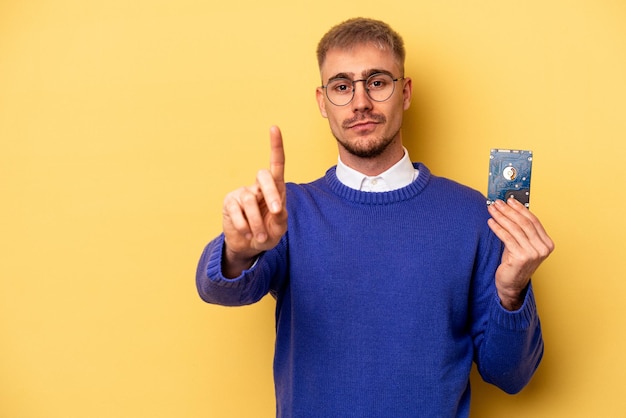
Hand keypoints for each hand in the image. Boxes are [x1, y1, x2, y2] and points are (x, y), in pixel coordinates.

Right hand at [221, 126, 287, 276]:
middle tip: (276, 211)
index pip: (276, 164)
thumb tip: (277, 209)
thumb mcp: (279, 229)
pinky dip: (244, 226)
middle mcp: (258, 186)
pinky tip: (247, 233)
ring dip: (257, 222)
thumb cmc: (267, 234)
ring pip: (250, 200)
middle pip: (264, 176)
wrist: (248, 246)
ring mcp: (243, 193)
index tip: (274, 128)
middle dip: (271, 193)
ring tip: (259, 236)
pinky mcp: (230, 202)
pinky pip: (237, 212)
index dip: (275, 146)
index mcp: (275, 189)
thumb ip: (282, 219)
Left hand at [487, 198, 554, 309]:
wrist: (511, 285)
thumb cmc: (514, 263)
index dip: (520, 209)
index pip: (533, 221)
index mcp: (547, 243)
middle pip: (524, 223)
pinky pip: (507, 238)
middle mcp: (543, 248)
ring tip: (492, 210)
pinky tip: (491, 222)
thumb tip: (510, 208)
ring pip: (515, 229)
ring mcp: (533, 254)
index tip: (510, 200)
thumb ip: (520, 230)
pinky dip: (498, 228)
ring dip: (501, 217)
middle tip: (498, 203)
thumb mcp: (521, 244)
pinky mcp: (521, 258)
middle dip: (509, 210)